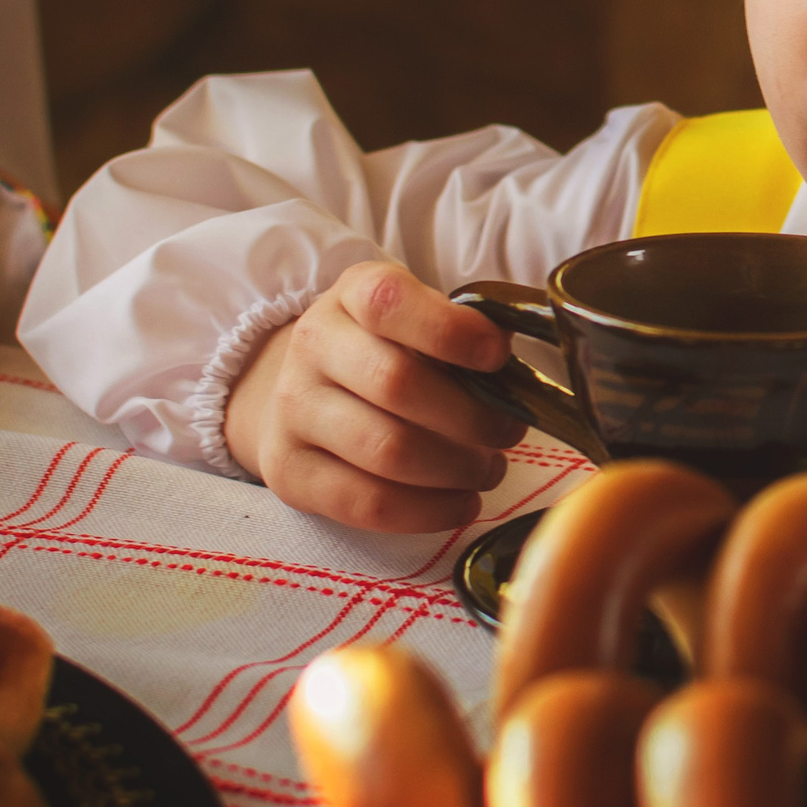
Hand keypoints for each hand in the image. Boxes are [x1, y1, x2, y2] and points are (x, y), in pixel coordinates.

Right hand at [224, 260, 527, 532]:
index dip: (450, 332)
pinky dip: (429, 511)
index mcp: (351, 295)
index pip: (391, 304)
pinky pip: (367, 503)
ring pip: (387, 451)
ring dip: (457, 469)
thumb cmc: (386, 352)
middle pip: (397, 385)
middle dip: (472, 417)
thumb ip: (464, 331)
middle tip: (509, 432)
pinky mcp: (289, 473)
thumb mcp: (417, 317)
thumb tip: (517, 365)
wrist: (303, 390)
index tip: (499, 356)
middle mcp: (313, 346)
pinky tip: (461, 502)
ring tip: (488, 469)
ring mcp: (293, 411)